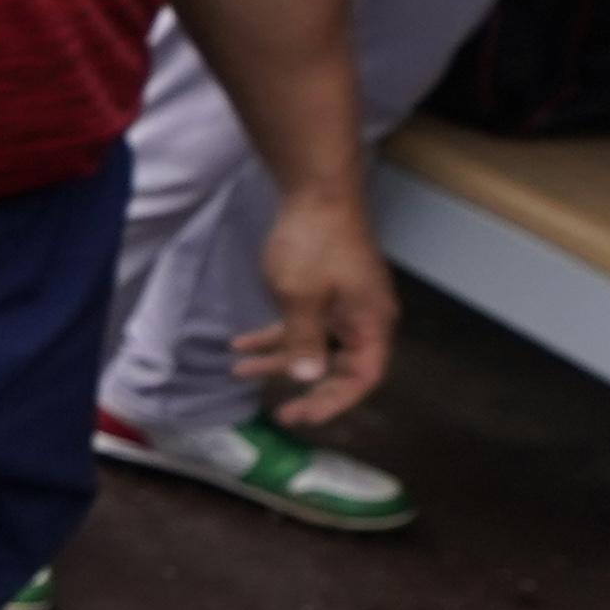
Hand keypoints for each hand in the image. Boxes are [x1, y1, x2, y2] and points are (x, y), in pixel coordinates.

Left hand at [231, 179, 397, 424]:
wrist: (316, 193)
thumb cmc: (314, 245)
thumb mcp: (301, 297)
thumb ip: (304, 340)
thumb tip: (306, 377)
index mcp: (372, 324)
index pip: (363, 378)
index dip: (335, 401)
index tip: (302, 416)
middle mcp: (365, 319)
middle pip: (342, 367)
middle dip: (307, 389)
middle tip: (279, 413)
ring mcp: (346, 305)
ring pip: (315, 345)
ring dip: (279, 360)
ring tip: (238, 371)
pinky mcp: (326, 292)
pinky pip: (303, 323)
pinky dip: (275, 335)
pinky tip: (240, 344)